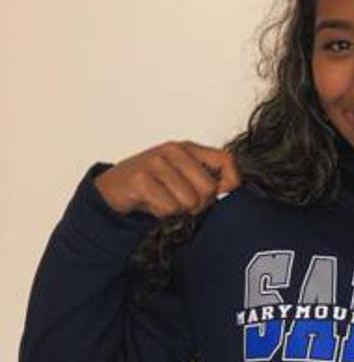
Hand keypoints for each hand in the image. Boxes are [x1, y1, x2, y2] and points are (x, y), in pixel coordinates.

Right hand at [92, 140, 241, 217]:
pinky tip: (152, 203)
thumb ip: (205, 179)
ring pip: (189, 201)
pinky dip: (163, 213)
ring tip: (165, 201)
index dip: (232, 180)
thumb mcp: (182, 176)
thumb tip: (229, 192)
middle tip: (183, 203)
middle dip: (199, 204)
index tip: (224, 193)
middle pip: (208, 188)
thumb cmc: (153, 184)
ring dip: (178, 210)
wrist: (113, 188)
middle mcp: (173, 151)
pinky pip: (169, 207)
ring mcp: (156, 163)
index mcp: (188, 148)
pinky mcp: (141, 179)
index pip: (225, 159)